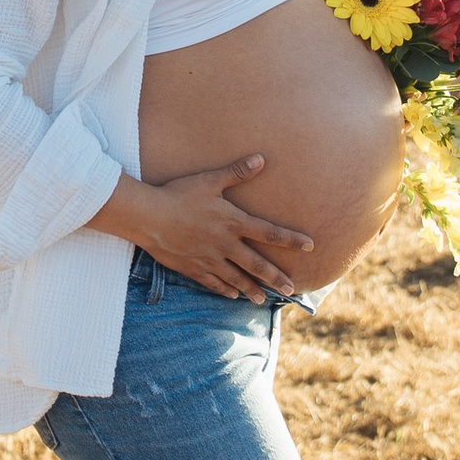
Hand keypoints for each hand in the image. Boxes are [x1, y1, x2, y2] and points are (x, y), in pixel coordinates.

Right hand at [116, 155, 312, 299]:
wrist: (149, 216)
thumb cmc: (179, 194)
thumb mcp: (210, 180)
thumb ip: (237, 172)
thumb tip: (261, 159)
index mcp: (233, 222)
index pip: (269, 233)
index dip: (291, 240)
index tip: (310, 247)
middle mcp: (225, 245)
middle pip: (257, 265)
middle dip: (276, 278)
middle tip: (291, 290)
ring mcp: (209, 260)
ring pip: (236, 279)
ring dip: (252, 290)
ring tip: (263, 300)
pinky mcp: (193, 269)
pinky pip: (213, 284)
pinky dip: (225, 290)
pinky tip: (233, 296)